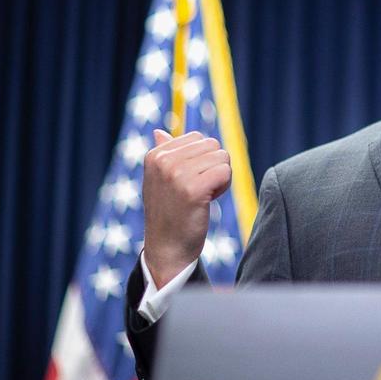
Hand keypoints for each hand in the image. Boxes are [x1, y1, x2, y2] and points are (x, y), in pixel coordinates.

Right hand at [142, 129, 231, 287]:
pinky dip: (224, 186)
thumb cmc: (168, 213)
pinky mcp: (193, 190)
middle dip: (213, 166)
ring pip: (222, 157)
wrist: (167, 248)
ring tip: (202, 196)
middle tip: (198, 189)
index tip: (188, 181)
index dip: (202, 159)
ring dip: (220, 177)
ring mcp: (176, 174)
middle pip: (212, 145)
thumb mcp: (159, 180)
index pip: (197, 138)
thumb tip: (159, 132)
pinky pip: (225, 172)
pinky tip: (209, 200)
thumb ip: (164, 154)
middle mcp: (163, 161)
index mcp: (155, 155)